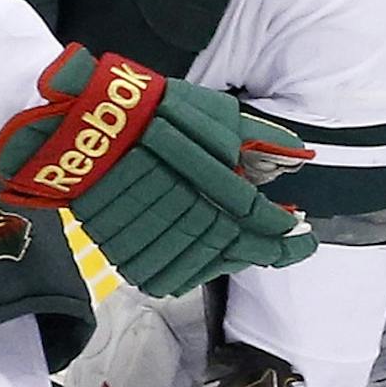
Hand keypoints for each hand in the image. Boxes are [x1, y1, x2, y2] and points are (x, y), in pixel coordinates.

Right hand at [0, 46, 316, 296]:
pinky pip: (169, 274)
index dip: (282, 230)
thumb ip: (259, 138)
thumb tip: (299, 155)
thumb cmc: (153, 112)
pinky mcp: (122, 253)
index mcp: (201, 178)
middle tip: (288, 244)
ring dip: (232, 259)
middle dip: (266, 247)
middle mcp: (174, 211)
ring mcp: (146, 236)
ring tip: (253, 248)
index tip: (303, 233)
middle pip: (231, 244)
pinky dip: (196, 269)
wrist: (82, 126)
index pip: (252, 217)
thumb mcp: (212, 113)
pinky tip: (213, 256)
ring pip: (202, 265)